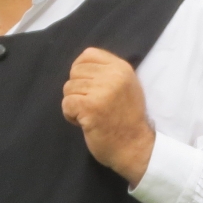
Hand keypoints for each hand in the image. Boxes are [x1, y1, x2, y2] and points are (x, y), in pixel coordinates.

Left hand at [63, 47, 156, 185]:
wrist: (135, 147)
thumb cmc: (127, 119)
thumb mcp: (126, 86)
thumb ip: (108, 73)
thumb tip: (80, 66)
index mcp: (121, 68)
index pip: (88, 54)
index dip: (81, 70)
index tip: (87, 87)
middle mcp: (113, 76)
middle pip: (75, 72)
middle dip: (77, 90)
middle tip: (91, 106)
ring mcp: (102, 91)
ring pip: (68, 88)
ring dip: (74, 104)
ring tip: (90, 115)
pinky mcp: (91, 107)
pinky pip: (66, 104)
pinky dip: (70, 115)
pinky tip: (84, 123)